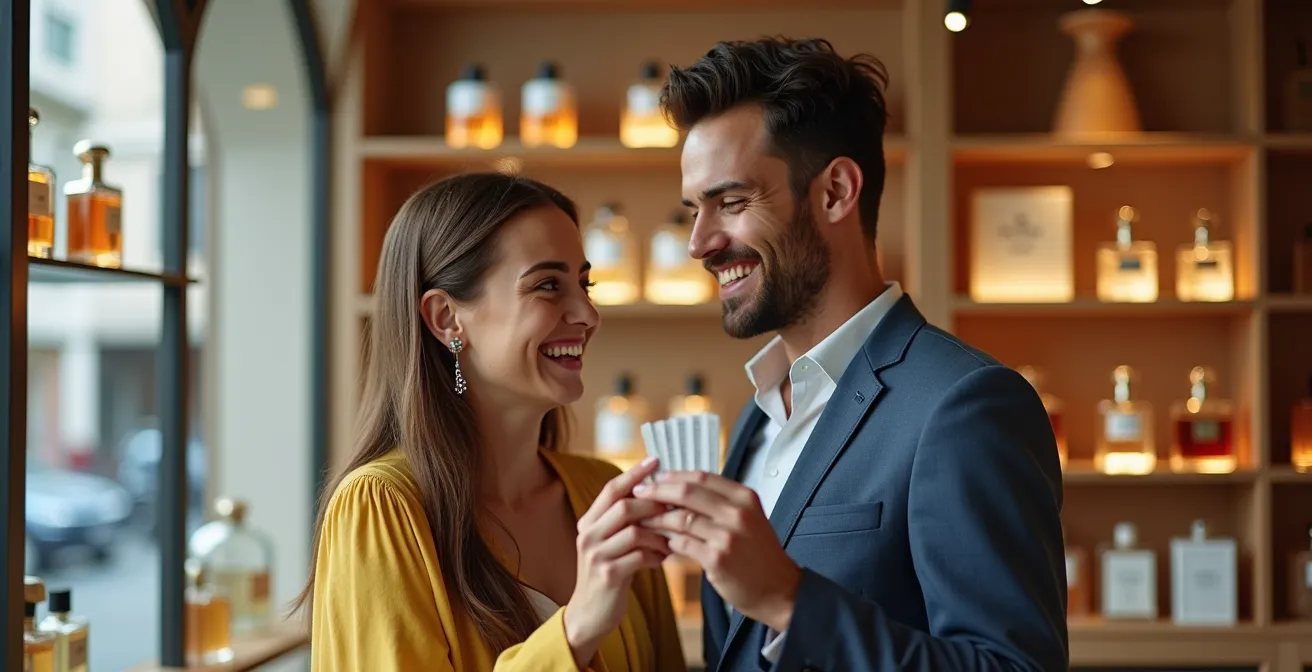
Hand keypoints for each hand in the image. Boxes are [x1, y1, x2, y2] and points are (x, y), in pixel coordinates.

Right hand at [563, 457, 671, 664]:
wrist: (590, 614)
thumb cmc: (610, 573)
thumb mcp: (612, 543)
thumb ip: (626, 522)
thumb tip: (660, 495)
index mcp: (589, 522)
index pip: (612, 489)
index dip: (635, 473)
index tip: (657, 460)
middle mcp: (588, 534)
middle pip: (625, 506)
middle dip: (655, 506)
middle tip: (676, 510)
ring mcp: (596, 555)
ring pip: (635, 531)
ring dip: (660, 534)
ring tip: (672, 541)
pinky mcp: (608, 575)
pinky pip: (640, 556)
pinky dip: (657, 555)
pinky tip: (663, 560)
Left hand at [635, 471, 800, 632]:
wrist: (779, 589)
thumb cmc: (759, 554)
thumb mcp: (748, 518)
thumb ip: (721, 503)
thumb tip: (681, 489)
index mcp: (744, 498)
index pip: (702, 477)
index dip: (674, 475)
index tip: (655, 478)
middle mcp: (737, 513)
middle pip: (687, 492)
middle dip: (657, 491)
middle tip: (638, 492)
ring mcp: (727, 536)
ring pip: (680, 518)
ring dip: (657, 518)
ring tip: (642, 519)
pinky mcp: (716, 559)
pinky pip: (681, 544)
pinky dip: (667, 542)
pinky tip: (661, 543)